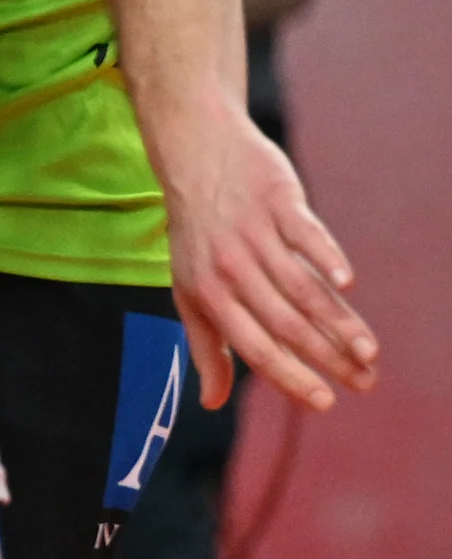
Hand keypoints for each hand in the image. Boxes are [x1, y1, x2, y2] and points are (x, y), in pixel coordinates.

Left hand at [160, 106, 374, 410]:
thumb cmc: (196, 234)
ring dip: (340, 322)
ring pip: (303, 288)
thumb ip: (206, 346)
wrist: (194, 155)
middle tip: (366, 382)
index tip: (325, 404)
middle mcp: (230, 268)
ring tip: (370, 351)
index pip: (255, 348)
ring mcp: (253, 234)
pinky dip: (327, 258)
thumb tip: (211, 403)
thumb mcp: (189, 290)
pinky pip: (305, 234)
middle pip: (286, 324)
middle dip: (329, 359)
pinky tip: (348, 283)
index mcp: (208, 295)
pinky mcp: (277, 202)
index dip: (291, 378)